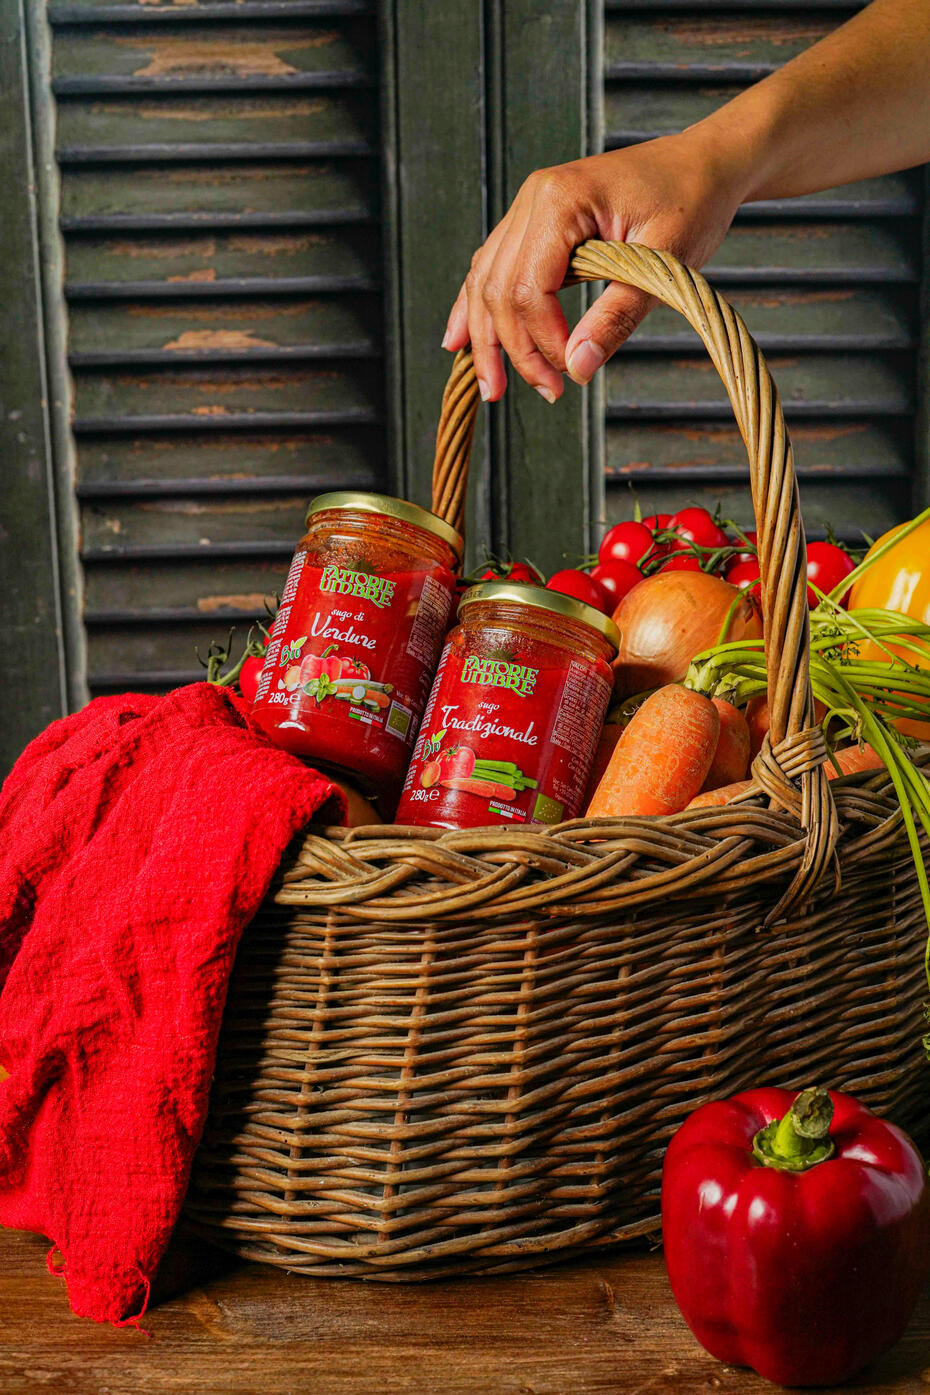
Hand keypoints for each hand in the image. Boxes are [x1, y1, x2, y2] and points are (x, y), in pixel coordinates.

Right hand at [442, 131, 748, 402]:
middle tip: (545, 392)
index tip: (570, 374)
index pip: (528, 289)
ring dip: (487, 338)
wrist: (705, 163)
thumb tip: (579, 367)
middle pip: (498, 289)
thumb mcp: (666, 265)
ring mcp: (528, 208)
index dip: (542, 342)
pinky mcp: (535, 221)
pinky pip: (494, 267)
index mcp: (560, 201)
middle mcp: (533, 199)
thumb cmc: (692, 203)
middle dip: (512, 349)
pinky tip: (459, 340)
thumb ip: (618, 316)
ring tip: (492, 387)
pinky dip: (478, 307)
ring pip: (486, 281)